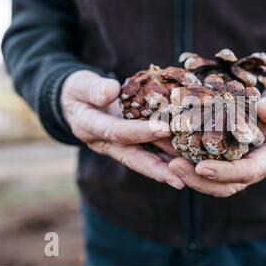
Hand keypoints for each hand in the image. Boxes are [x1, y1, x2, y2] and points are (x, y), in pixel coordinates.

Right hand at [61, 70, 184, 188]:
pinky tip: (187, 162)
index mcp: (91, 128)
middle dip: (157, 170)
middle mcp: (106, 143)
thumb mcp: (79, 85)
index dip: (140, 131)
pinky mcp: (129, 144)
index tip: (164, 128)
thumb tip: (111, 90)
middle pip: (133, 158)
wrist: (75, 103)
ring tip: (190, 175)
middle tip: (180, 180)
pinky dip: (166, 158)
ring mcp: (118, 147)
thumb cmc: (77, 91)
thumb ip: (93, 89)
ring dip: (166, 168)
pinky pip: (149, 153)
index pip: (117, 132)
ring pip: (144, 160)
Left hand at [169, 88, 265, 196]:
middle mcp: (250, 170)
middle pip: (224, 186)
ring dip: (189, 176)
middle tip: (174, 166)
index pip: (246, 172)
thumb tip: (264, 110)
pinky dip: (188, 162)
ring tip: (169, 162)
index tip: (201, 167)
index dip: (224, 172)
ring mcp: (235, 169)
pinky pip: (204, 168)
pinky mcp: (223, 163)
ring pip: (211, 182)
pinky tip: (169, 151)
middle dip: (198, 180)